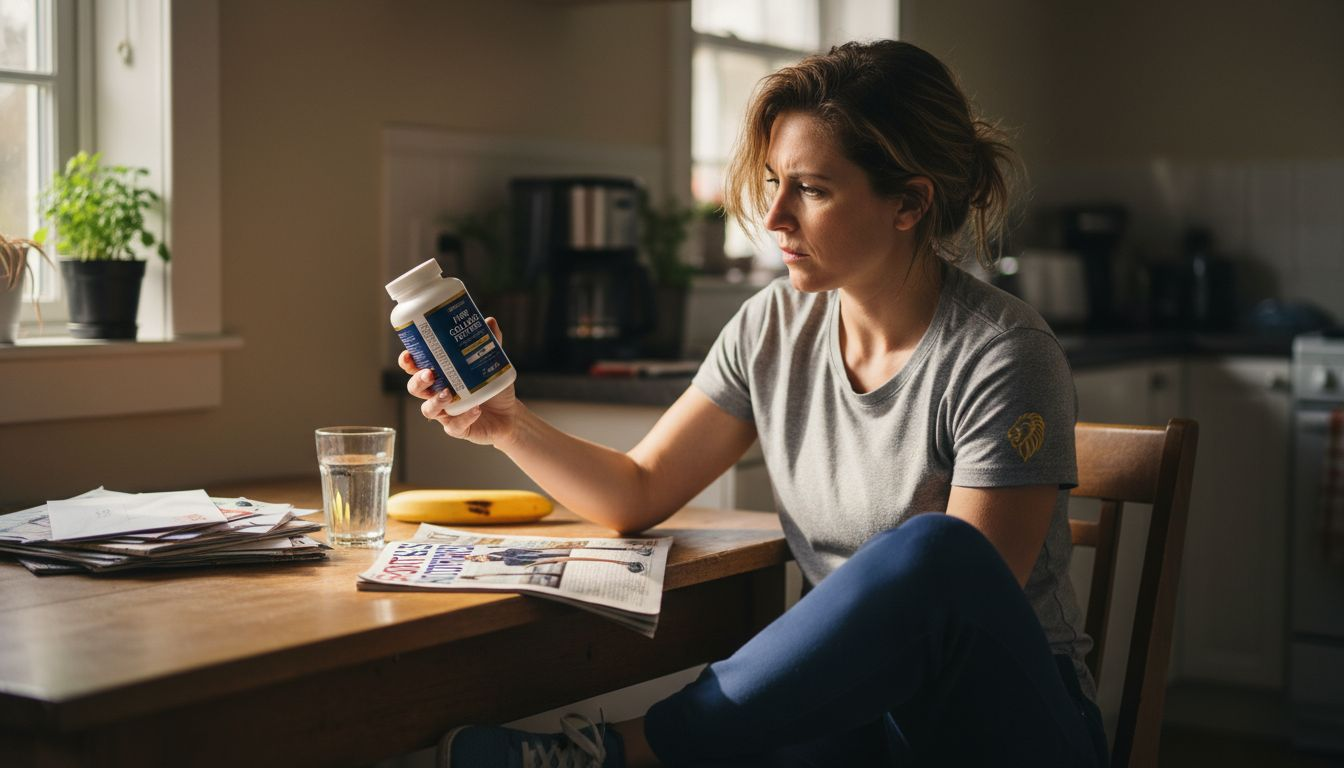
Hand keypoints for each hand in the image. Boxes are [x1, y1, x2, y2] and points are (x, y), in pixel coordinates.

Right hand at [398, 317, 520, 446]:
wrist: (509, 414)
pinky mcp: (458, 428)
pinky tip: (475, 410)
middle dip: (418, 381)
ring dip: (435, 401)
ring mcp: (446, 413)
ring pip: (429, 410)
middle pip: (415, 388)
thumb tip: (489, 321)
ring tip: (449, 393)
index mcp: (439, 376)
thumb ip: (489, 343)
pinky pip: (454, 426)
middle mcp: (437, 394)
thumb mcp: (492, 362)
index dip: (408, 362)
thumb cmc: (492, 387)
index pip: (415, 368)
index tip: (408, 355)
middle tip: (430, 373)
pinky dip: (464, 418)